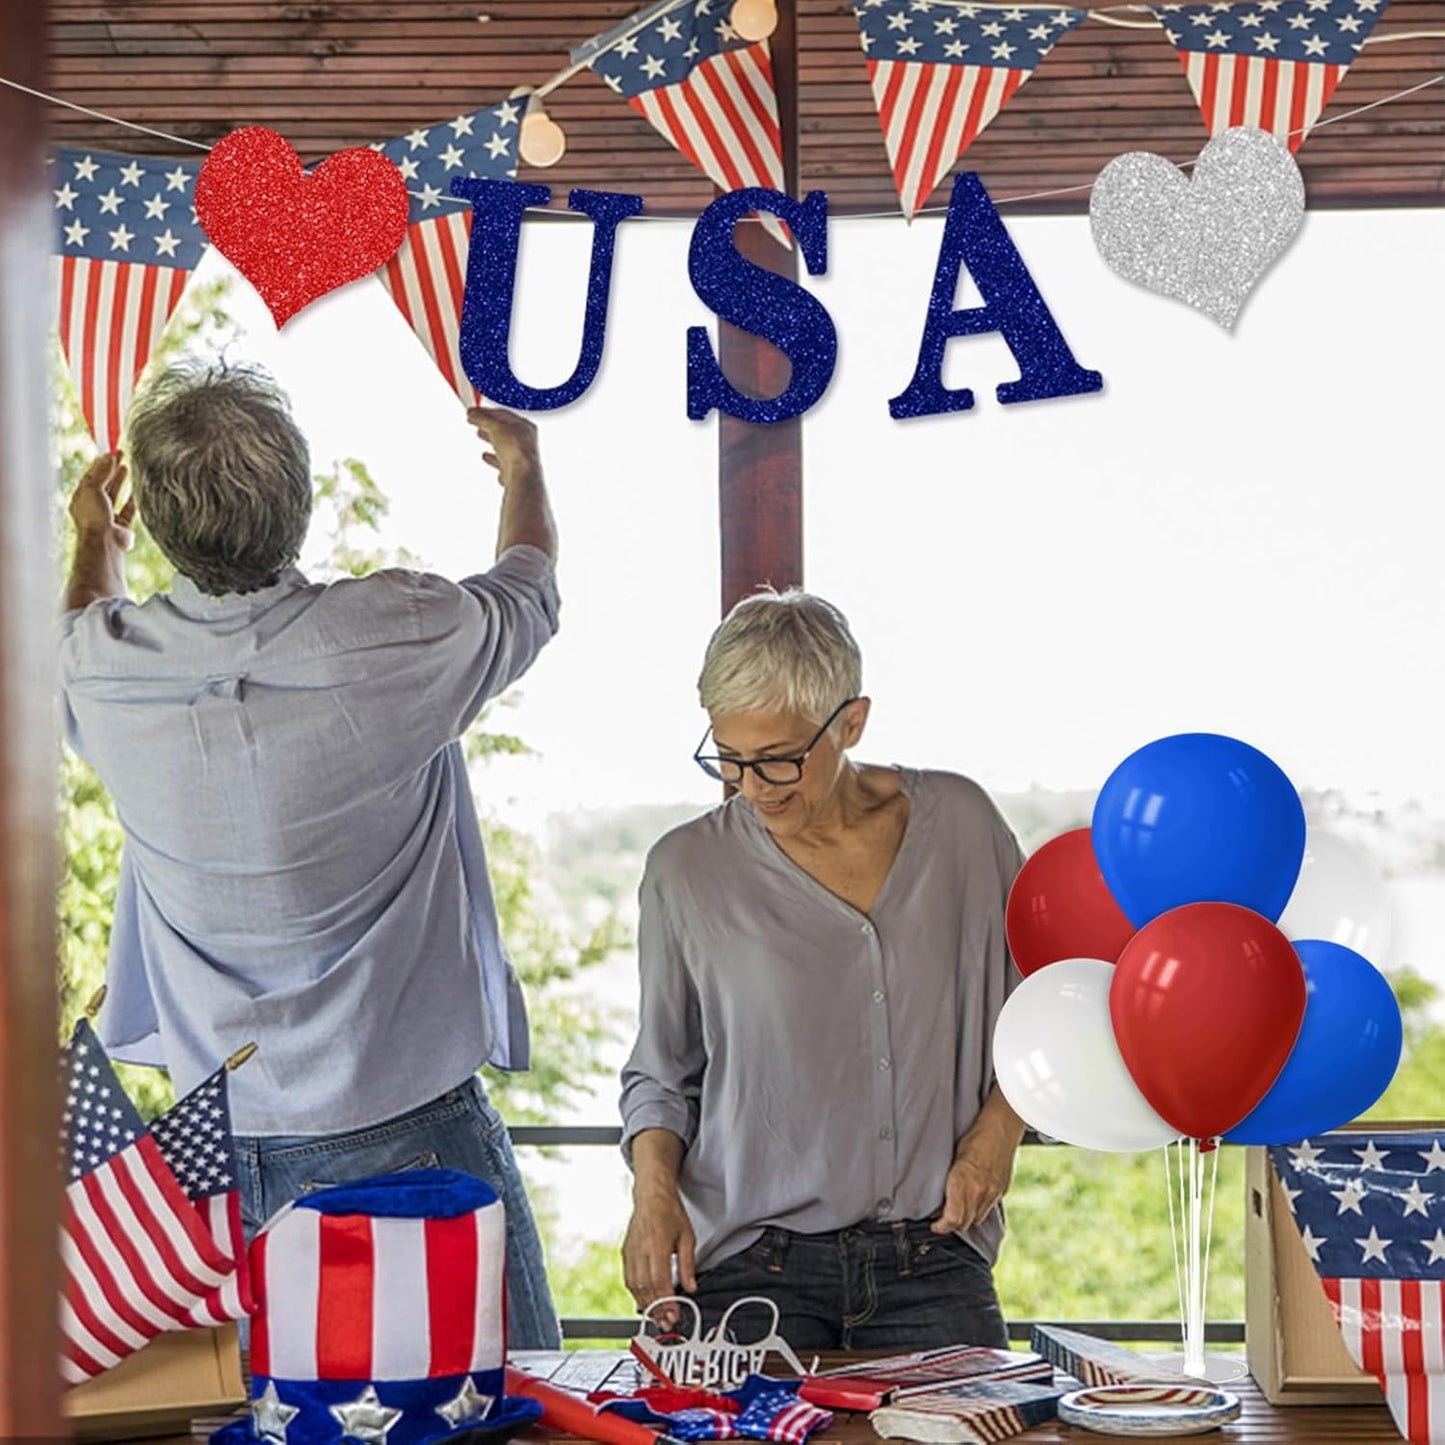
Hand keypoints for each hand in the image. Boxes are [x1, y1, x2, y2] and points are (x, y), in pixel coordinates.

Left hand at [69, 452, 134, 548]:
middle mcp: (92, 507)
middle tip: (120, 455)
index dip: (100, 463)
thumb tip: (108, 457)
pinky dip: (132, 499)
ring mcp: (107, 517)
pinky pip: (128, 509)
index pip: (90, 476)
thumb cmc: (93, 517)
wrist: (104, 543)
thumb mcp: (93, 488)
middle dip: (111, 469)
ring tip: (127, 467)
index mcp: (80, 498)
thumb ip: (101, 472)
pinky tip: (137, 489)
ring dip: (120, 481)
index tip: (109, 452)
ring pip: (114, 495)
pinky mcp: (121, 526)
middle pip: (102, 484)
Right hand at [467, 406, 537, 481]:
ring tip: (480, 435)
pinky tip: (487, 457)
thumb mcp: (496, 427)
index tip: (474, 411)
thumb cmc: (517, 450)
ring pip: (503, 445)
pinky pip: (502, 463)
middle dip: (488, 424)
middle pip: (504, 429)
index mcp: (526, 427)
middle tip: (477, 421)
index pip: (504, 414)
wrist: (522, 476)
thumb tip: (473, 413)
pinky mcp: (514, 472)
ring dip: (491, 439)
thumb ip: (483, 418)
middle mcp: (526, 442)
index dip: (487, 412)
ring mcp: (521, 458)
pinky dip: (494, 459)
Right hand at [622, 1187, 697, 1328]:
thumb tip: (691, 1288)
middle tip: (667, 1322)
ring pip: (634, 1287)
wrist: (651, 1195)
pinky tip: (646, 1301)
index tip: (674, 1314)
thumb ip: (688, 1265)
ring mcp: (630, 1252)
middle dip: (657, 1309)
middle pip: (646, 1288)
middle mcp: (640, 1250)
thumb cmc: (669, 1212)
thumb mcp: (687, 1237)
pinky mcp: (625, 1253)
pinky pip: (628, 1279)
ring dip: (646, 1305)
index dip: (667, 1301)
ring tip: (658, 1316)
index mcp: (657, 1244)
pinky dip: (637, 1294)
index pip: (660, 1281)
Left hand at [931, 1129, 1017, 1235]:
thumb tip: (939, 1200)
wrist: (1001, 1127)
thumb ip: (948, 1182)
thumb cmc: (974, 1136)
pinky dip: (978, 1209)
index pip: (952, 1219)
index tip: (934, 1224)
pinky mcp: (1002, 1190)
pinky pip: (988, 1209)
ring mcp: (993, 1192)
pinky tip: (972, 1201)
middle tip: (941, 1219)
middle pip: (964, 1223)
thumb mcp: (953, 1157)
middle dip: (952, 1225)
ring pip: (977, 1219)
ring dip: (966, 1219)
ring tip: (956, 1211)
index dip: (941, 1226)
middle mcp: (979, 1191)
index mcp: (962, 1181)